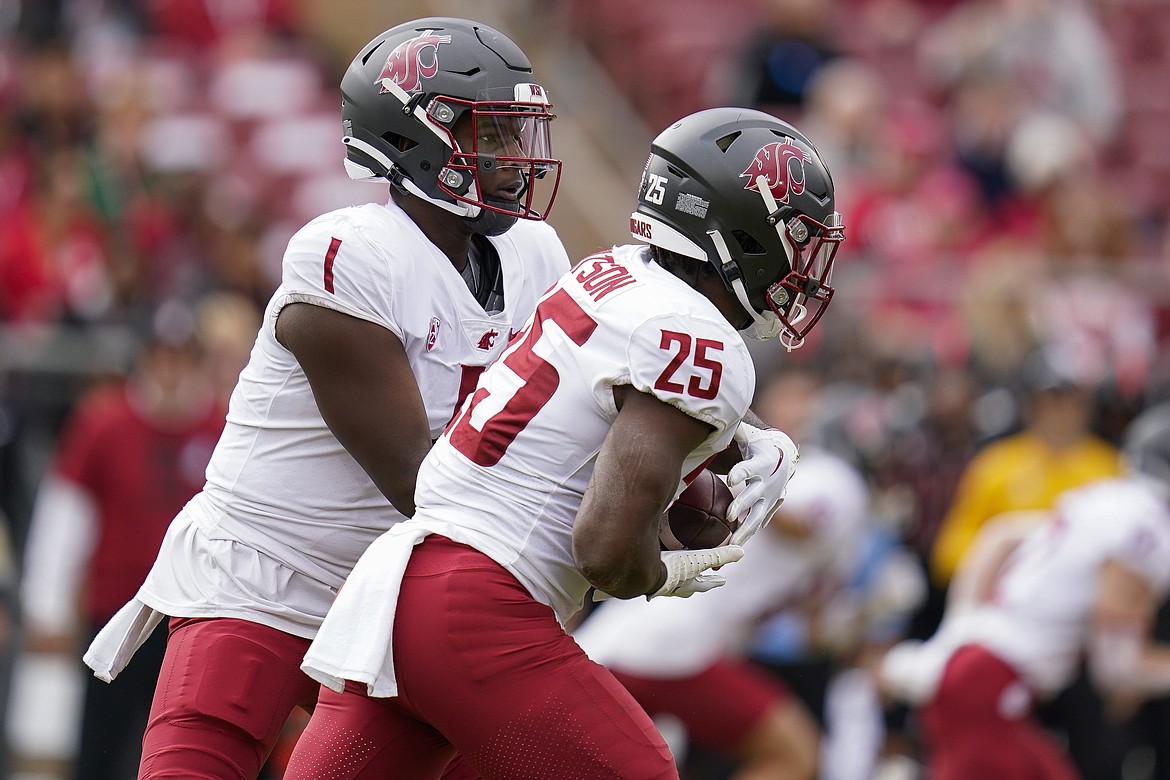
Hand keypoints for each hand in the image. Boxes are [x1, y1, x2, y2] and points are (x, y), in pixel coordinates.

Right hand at [650, 545, 744, 597]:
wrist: (642, 573)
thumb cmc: (672, 569)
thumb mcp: (699, 560)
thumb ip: (719, 555)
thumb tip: (742, 551)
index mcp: (688, 584)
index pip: (706, 584)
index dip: (714, 581)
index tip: (724, 580)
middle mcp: (674, 587)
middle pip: (688, 587)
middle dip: (694, 583)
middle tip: (698, 581)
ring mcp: (658, 584)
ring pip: (670, 582)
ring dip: (674, 578)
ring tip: (673, 571)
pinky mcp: (645, 576)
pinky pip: (653, 572)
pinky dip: (654, 568)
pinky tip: (649, 560)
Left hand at [726, 423, 798, 545]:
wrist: (783, 455)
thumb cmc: (757, 442)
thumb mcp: (749, 433)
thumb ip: (734, 429)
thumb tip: (716, 417)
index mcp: (762, 461)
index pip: (751, 466)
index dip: (742, 472)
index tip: (732, 478)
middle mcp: (767, 480)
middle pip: (754, 494)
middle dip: (743, 504)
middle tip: (730, 515)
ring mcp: (770, 496)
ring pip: (758, 515)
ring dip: (746, 528)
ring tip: (733, 542)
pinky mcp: (769, 506)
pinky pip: (758, 522)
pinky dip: (747, 533)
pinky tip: (734, 547)